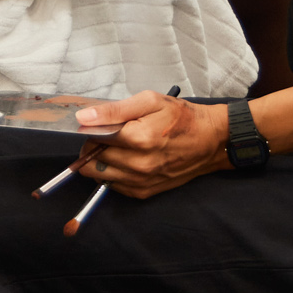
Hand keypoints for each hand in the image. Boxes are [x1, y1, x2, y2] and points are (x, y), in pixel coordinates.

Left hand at [71, 93, 232, 198]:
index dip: (90, 129)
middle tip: (106, 135)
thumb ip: (114, 110)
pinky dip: (111, 174)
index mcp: (139, 138)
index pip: (94, 138)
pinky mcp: (146, 192)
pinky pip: (113, 186)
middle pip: (93, 159)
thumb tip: (82, 118)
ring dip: (99, 162)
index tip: (94, 124)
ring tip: (114, 148)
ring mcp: (143, 181)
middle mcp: (140, 164)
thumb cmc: (180, 117)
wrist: (210, 140)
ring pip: (99, 175)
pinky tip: (123, 160)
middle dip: (92, 145)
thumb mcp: (149, 101)